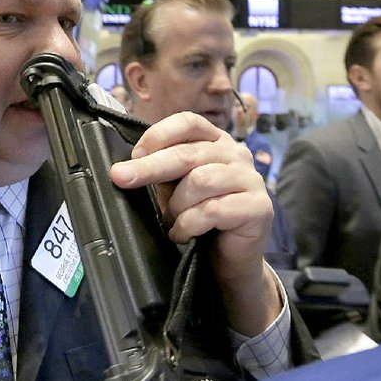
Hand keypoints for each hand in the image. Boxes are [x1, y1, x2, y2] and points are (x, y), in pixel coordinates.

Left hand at [110, 112, 278, 334]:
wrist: (230, 257)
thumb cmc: (200, 216)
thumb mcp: (175, 187)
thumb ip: (159, 171)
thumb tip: (124, 168)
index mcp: (215, 141)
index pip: (187, 122)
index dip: (159, 134)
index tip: (135, 153)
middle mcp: (236, 154)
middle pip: (187, 153)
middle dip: (149, 167)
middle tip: (121, 178)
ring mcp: (251, 179)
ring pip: (200, 181)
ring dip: (176, 205)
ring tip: (170, 221)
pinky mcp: (259, 207)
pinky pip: (213, 210)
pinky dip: (188, 225)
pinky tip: (182, 234)